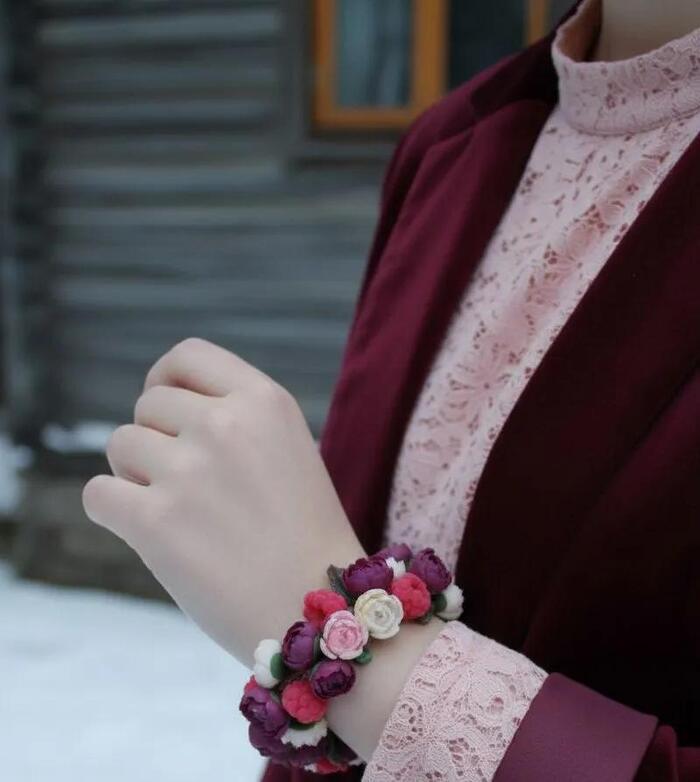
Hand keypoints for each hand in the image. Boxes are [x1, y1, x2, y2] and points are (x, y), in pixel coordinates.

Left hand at [82, 338, 364, 665]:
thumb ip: (235, 420)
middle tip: (184, 481)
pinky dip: (112, 510)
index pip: (188, 355)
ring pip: (119, 445)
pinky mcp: (156, 522)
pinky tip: (143, 529)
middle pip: (148, 404)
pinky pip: (97, 494)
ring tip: (175, 510)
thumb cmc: (305, 535)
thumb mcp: (289, 449)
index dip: (165, 378)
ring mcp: (189, 471)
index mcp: (265, 401)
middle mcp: (225, 425)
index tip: (164, 406)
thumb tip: (162, 412)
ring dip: (135, 475)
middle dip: (156, 438)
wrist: (318, 609)